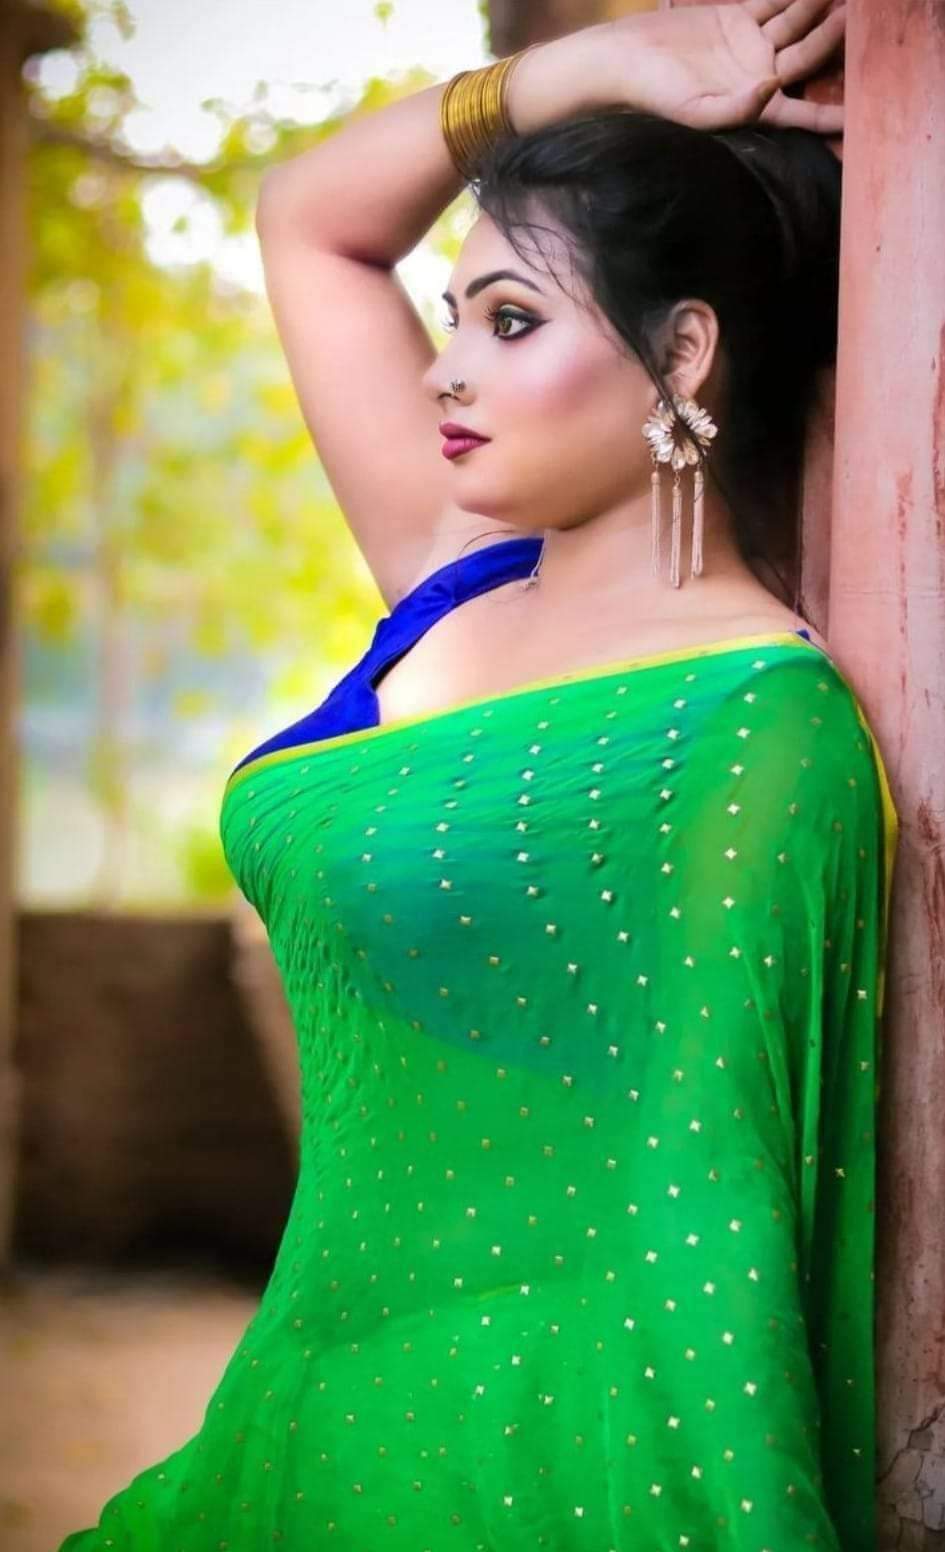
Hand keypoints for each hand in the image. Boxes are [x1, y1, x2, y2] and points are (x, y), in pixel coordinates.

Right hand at [595, 0, 844, 134]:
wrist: (624, 60)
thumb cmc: (655, 97)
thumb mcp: (696, 112)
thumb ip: (737, 108)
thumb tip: (774, 88)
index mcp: (755, 106)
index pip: (802, 114)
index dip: (830, 117)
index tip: (859, 117)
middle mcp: (759, 75)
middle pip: (808, 54)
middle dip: (835, 38)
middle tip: (860, 16)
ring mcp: (750, 44)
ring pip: (796, 20)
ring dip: (819, 6)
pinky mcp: (736, 17)